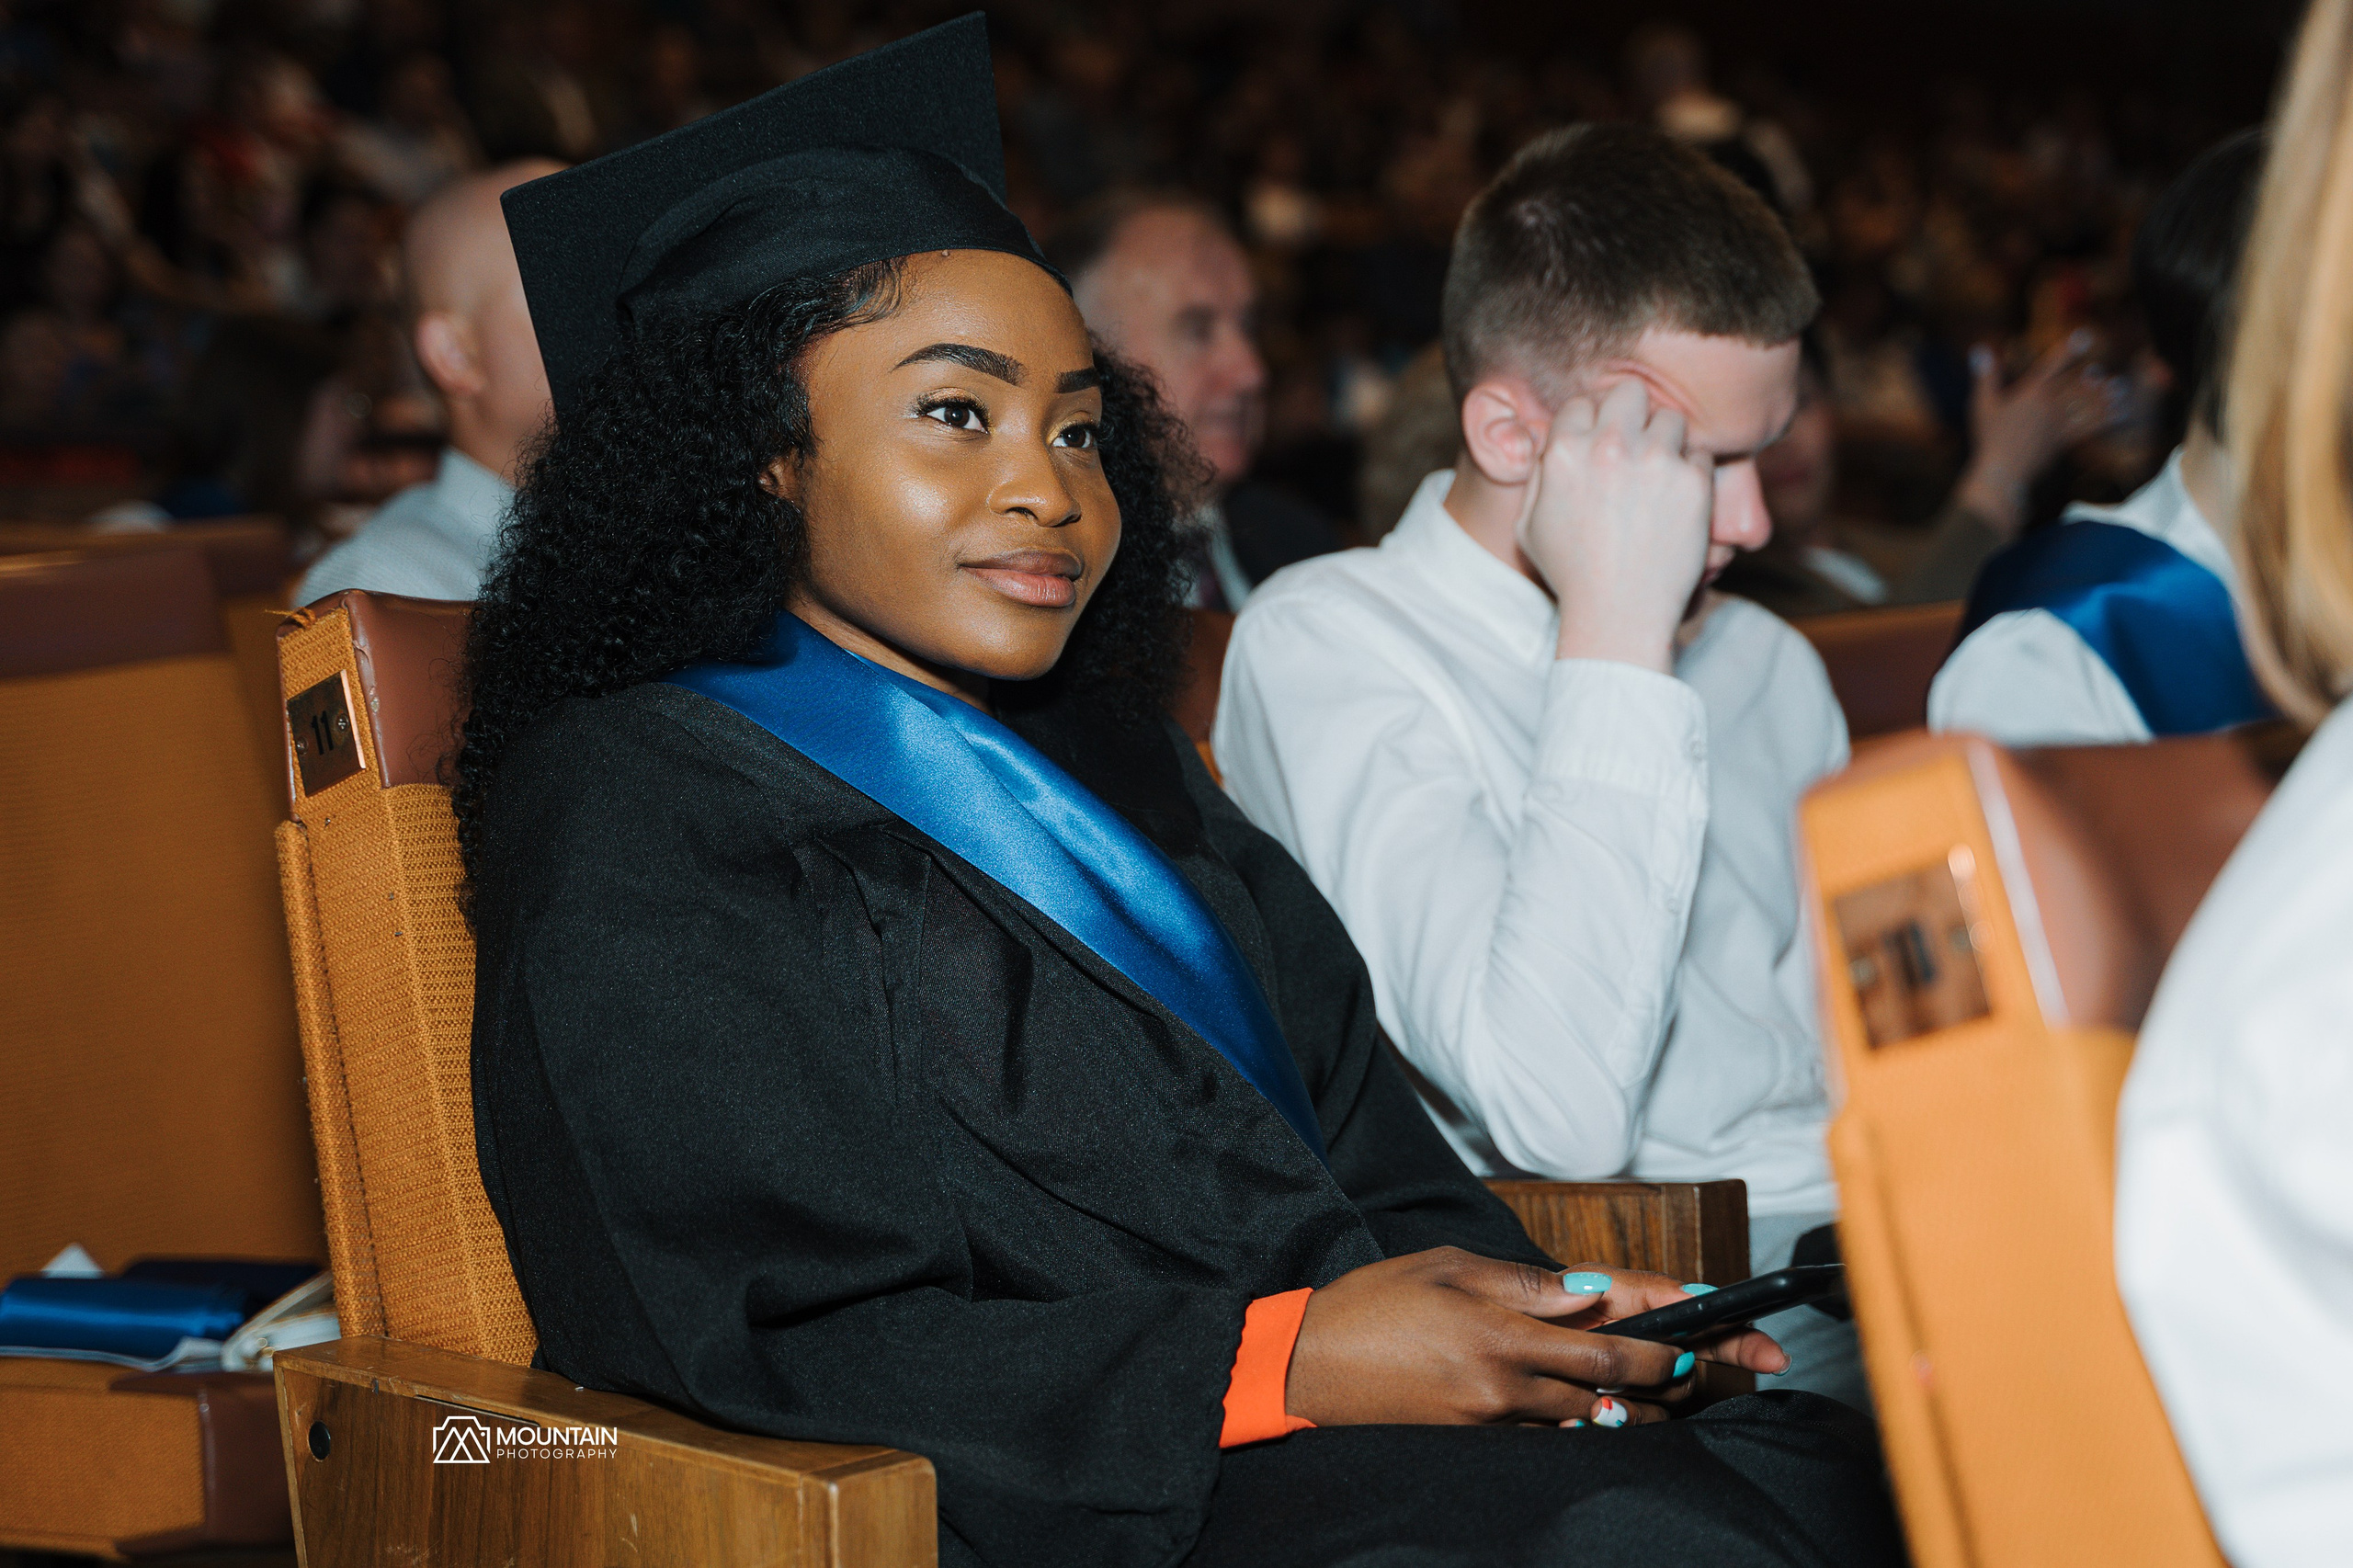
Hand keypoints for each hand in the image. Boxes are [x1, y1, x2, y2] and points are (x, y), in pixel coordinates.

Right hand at [1284, 1248, 1785, 1427]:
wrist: (1306, 1367)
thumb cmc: (1372, 1305)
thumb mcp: (1449, 1269)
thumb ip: (1527, 1286)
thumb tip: (1593, 1294)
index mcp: (1502, 1329)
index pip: (1608, 1336)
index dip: (1668, 1334)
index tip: (1715, 1330)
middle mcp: (1508, 1381)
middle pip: (1616, 1386)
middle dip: (1678, 1376)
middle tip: (1726, 1369)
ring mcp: (1495, 1419)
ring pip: (1592, 1418)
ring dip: (1641, 1406)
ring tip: (1684, 1391)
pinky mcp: (1480, 1440)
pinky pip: (1551, 1434)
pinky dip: (1588, 1420)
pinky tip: (1611, 1411)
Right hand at [1516, 378, 1714, 673]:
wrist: (1619, 615)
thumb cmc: (1571, 574)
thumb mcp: (1529, 525)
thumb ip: (1538, 475)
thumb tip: (1552, 442)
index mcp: (1563, 453)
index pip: (1581, 404)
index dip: (1590, 425)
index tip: (1600, 449)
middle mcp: (1608, 447)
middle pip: (1628, 391)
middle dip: (1632, 413)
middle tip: (1636, 443)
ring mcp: (1655, 461)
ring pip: (1670, 418)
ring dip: (1666, 441)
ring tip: (1659, 475)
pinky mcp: (1693, 481)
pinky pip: (1700, 453)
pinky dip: (1691, 473)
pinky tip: (1677, 502)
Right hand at [1955, 330, 2127, 537]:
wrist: (2002, 471)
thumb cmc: (1988, 437)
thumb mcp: (1982, 404)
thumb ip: (1985, 376)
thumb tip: (1978, 348)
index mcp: (2031, 392)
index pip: (2052, 365)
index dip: (2069, 350)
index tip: (2086, 336)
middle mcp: (2049, 405)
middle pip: (2075, 385)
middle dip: (2090, 378)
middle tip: (2100, 372)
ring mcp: (2059, 423)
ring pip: (2086, 404)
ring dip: (2103, 396)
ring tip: (2117, 386)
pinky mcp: (2064, 441)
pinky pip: (2089, 427)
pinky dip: (2105, 419)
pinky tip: (2119, 413)